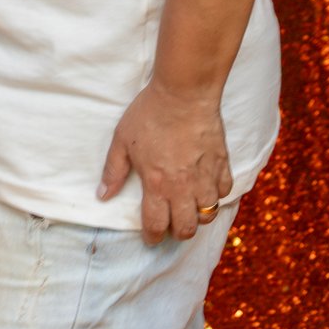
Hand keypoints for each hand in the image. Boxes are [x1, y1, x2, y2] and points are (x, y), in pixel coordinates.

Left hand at [98, 81, 232, 243]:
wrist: (183, 92)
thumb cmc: (150, 113)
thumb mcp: (122, 140)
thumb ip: (113, 170)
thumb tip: (103, 195)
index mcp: (157, 184)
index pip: (156, 225)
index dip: (152, 236)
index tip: (150, 236)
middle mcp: (183, 187)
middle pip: (186, 229)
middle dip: (177, 231)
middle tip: (171, 221)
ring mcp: (205, 176)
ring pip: (208, 214)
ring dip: (198, 215)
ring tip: (189, 205)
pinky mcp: (222, 163)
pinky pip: (225, 191)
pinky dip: (216, 193)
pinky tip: (207, 185)